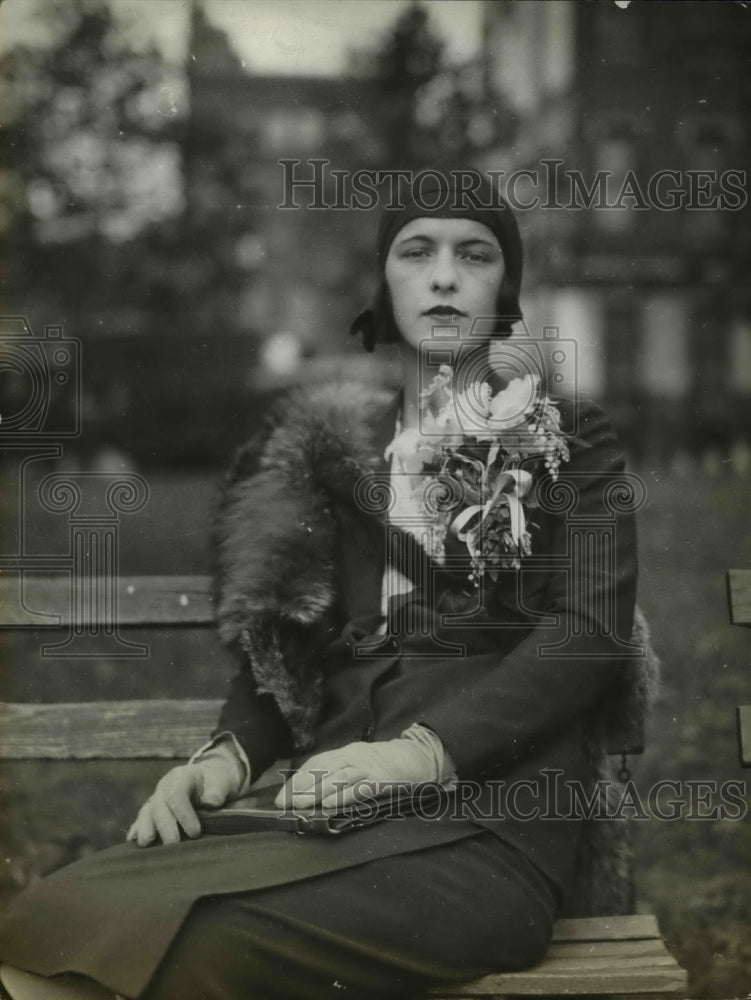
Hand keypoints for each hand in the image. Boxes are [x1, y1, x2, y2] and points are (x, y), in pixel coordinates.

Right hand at [127, 754, 240, 846]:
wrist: (209, 780)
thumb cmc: (216, 783)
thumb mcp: (223, 782)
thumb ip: (217, 791)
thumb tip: (211, 802)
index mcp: (182, 776)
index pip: (177, 793)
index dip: (184, 814)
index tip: (195, 833)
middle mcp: (165, 786)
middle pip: (159, 806)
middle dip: (165, 826)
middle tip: (173, 845)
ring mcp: (156, 798)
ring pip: (146, 812)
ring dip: (145, 828)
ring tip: (146, 843)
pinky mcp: (151, 811)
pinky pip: (141, 819)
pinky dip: (137, 829)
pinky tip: (133, 840)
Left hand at [274, 736, 440, 810]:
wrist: (416, 757)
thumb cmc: (384, 765)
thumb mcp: (359, 763)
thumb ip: (339, 774)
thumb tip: (311, 794)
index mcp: (346, 753)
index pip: (316, 763)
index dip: (297, 780)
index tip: (281, 797)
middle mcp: (353, 756)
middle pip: (322, 770)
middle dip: (301, 787)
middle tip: (284, 803)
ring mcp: (367, 768)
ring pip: (337, 778)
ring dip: (317, 792)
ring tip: (300, 805)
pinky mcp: (380, 780)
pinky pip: (359, 788)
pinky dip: (344, 796)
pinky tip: (330, 805)